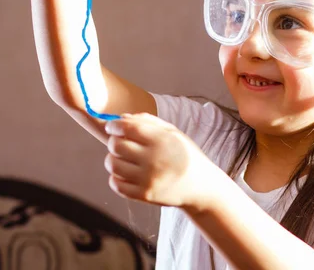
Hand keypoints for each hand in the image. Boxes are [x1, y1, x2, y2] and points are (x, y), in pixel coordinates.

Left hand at [103, 113, 219, 208]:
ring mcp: (148, 179)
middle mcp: (154, 159)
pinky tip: (125, 173)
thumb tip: (121, 118)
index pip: (128, 128)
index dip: (115, 125)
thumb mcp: (173, 132)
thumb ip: (148, 121)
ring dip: (113, 158)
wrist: (201, 186)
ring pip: (112, 165)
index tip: (112, 125)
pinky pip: (116, 184)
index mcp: (161, 140)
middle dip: (114, 140)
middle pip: (116, 146)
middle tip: (119, 142)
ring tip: (122, 158)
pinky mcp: (144, 195)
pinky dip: (116, 177)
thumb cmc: (185, 154)